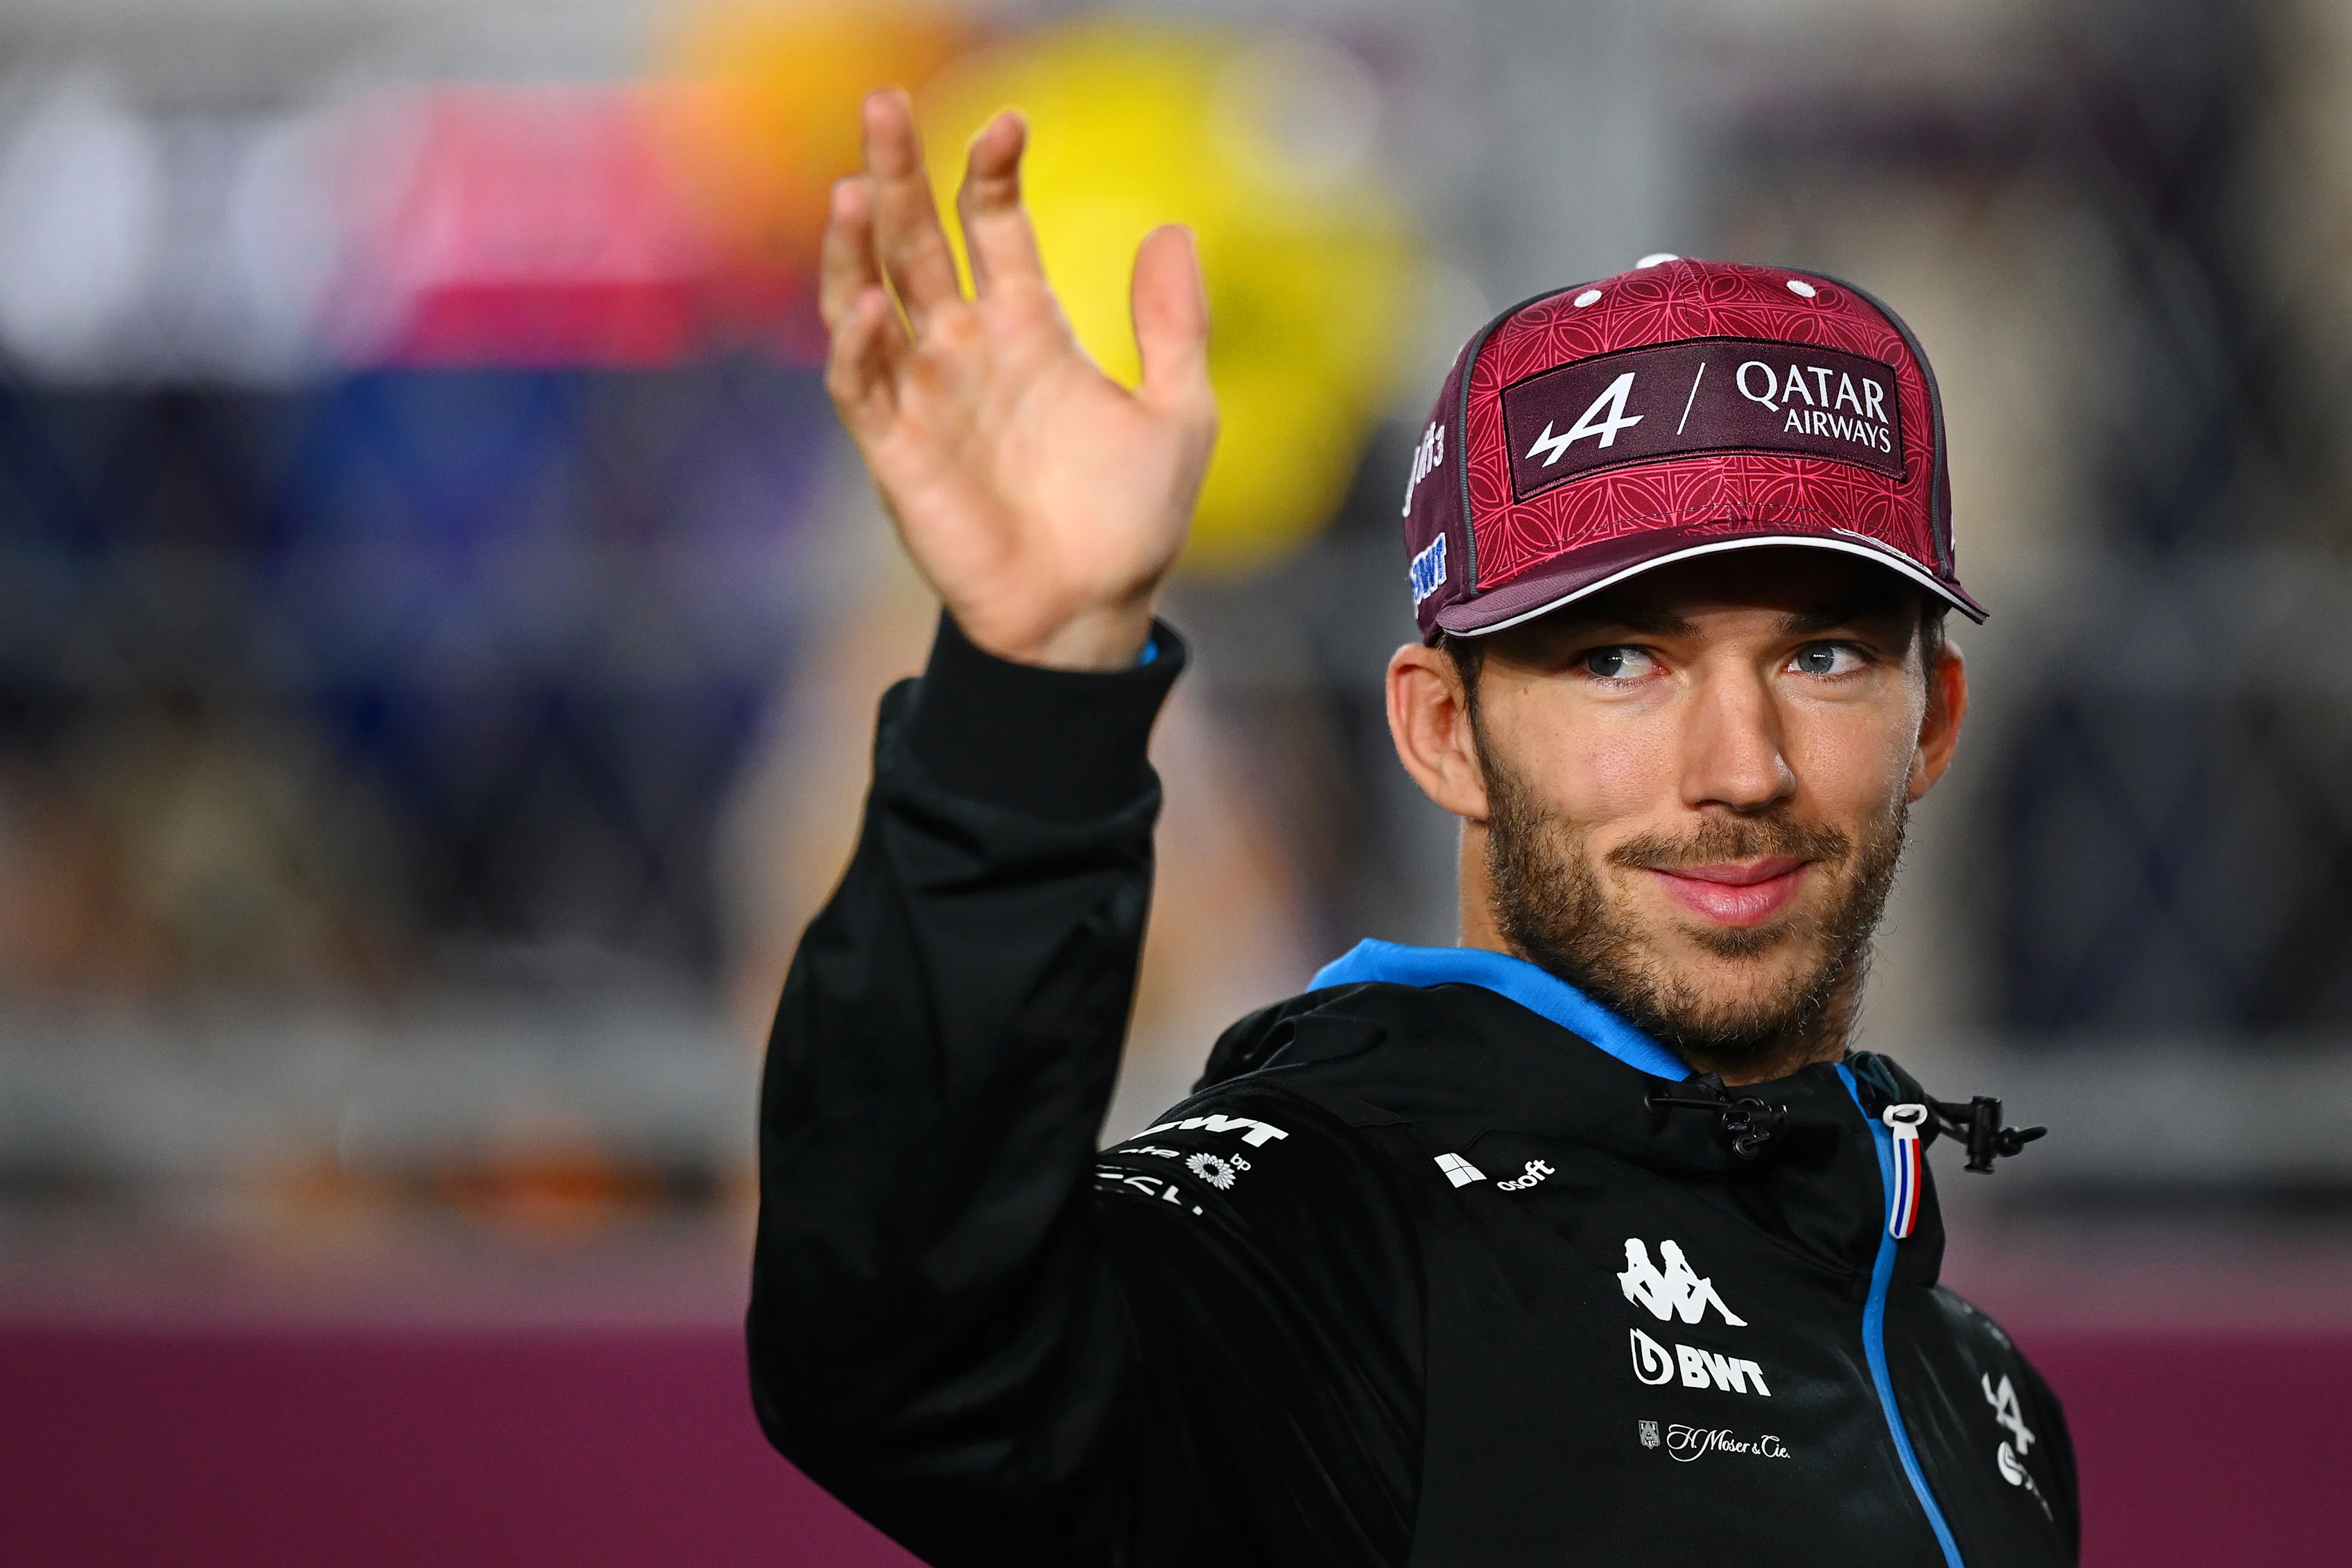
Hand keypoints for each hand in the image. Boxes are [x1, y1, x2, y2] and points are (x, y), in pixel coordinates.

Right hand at [820, 89, 1216, 669]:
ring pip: (868, 300)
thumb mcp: (1179, 412)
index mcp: (1027, 328)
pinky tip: (868, 308)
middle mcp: (964, 350)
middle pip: (914, 242)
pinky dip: (857, 347)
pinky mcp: (896, 454)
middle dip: (896, 174)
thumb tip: (1172, 228)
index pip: (991, 226)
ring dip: (854, 247)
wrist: (1092, 614)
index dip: (991, 173)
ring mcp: (924, 397)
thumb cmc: (1131, 520)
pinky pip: (861, 389)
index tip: (1010, 125)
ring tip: (851, 187)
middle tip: (884, 104)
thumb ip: (1174, 325)